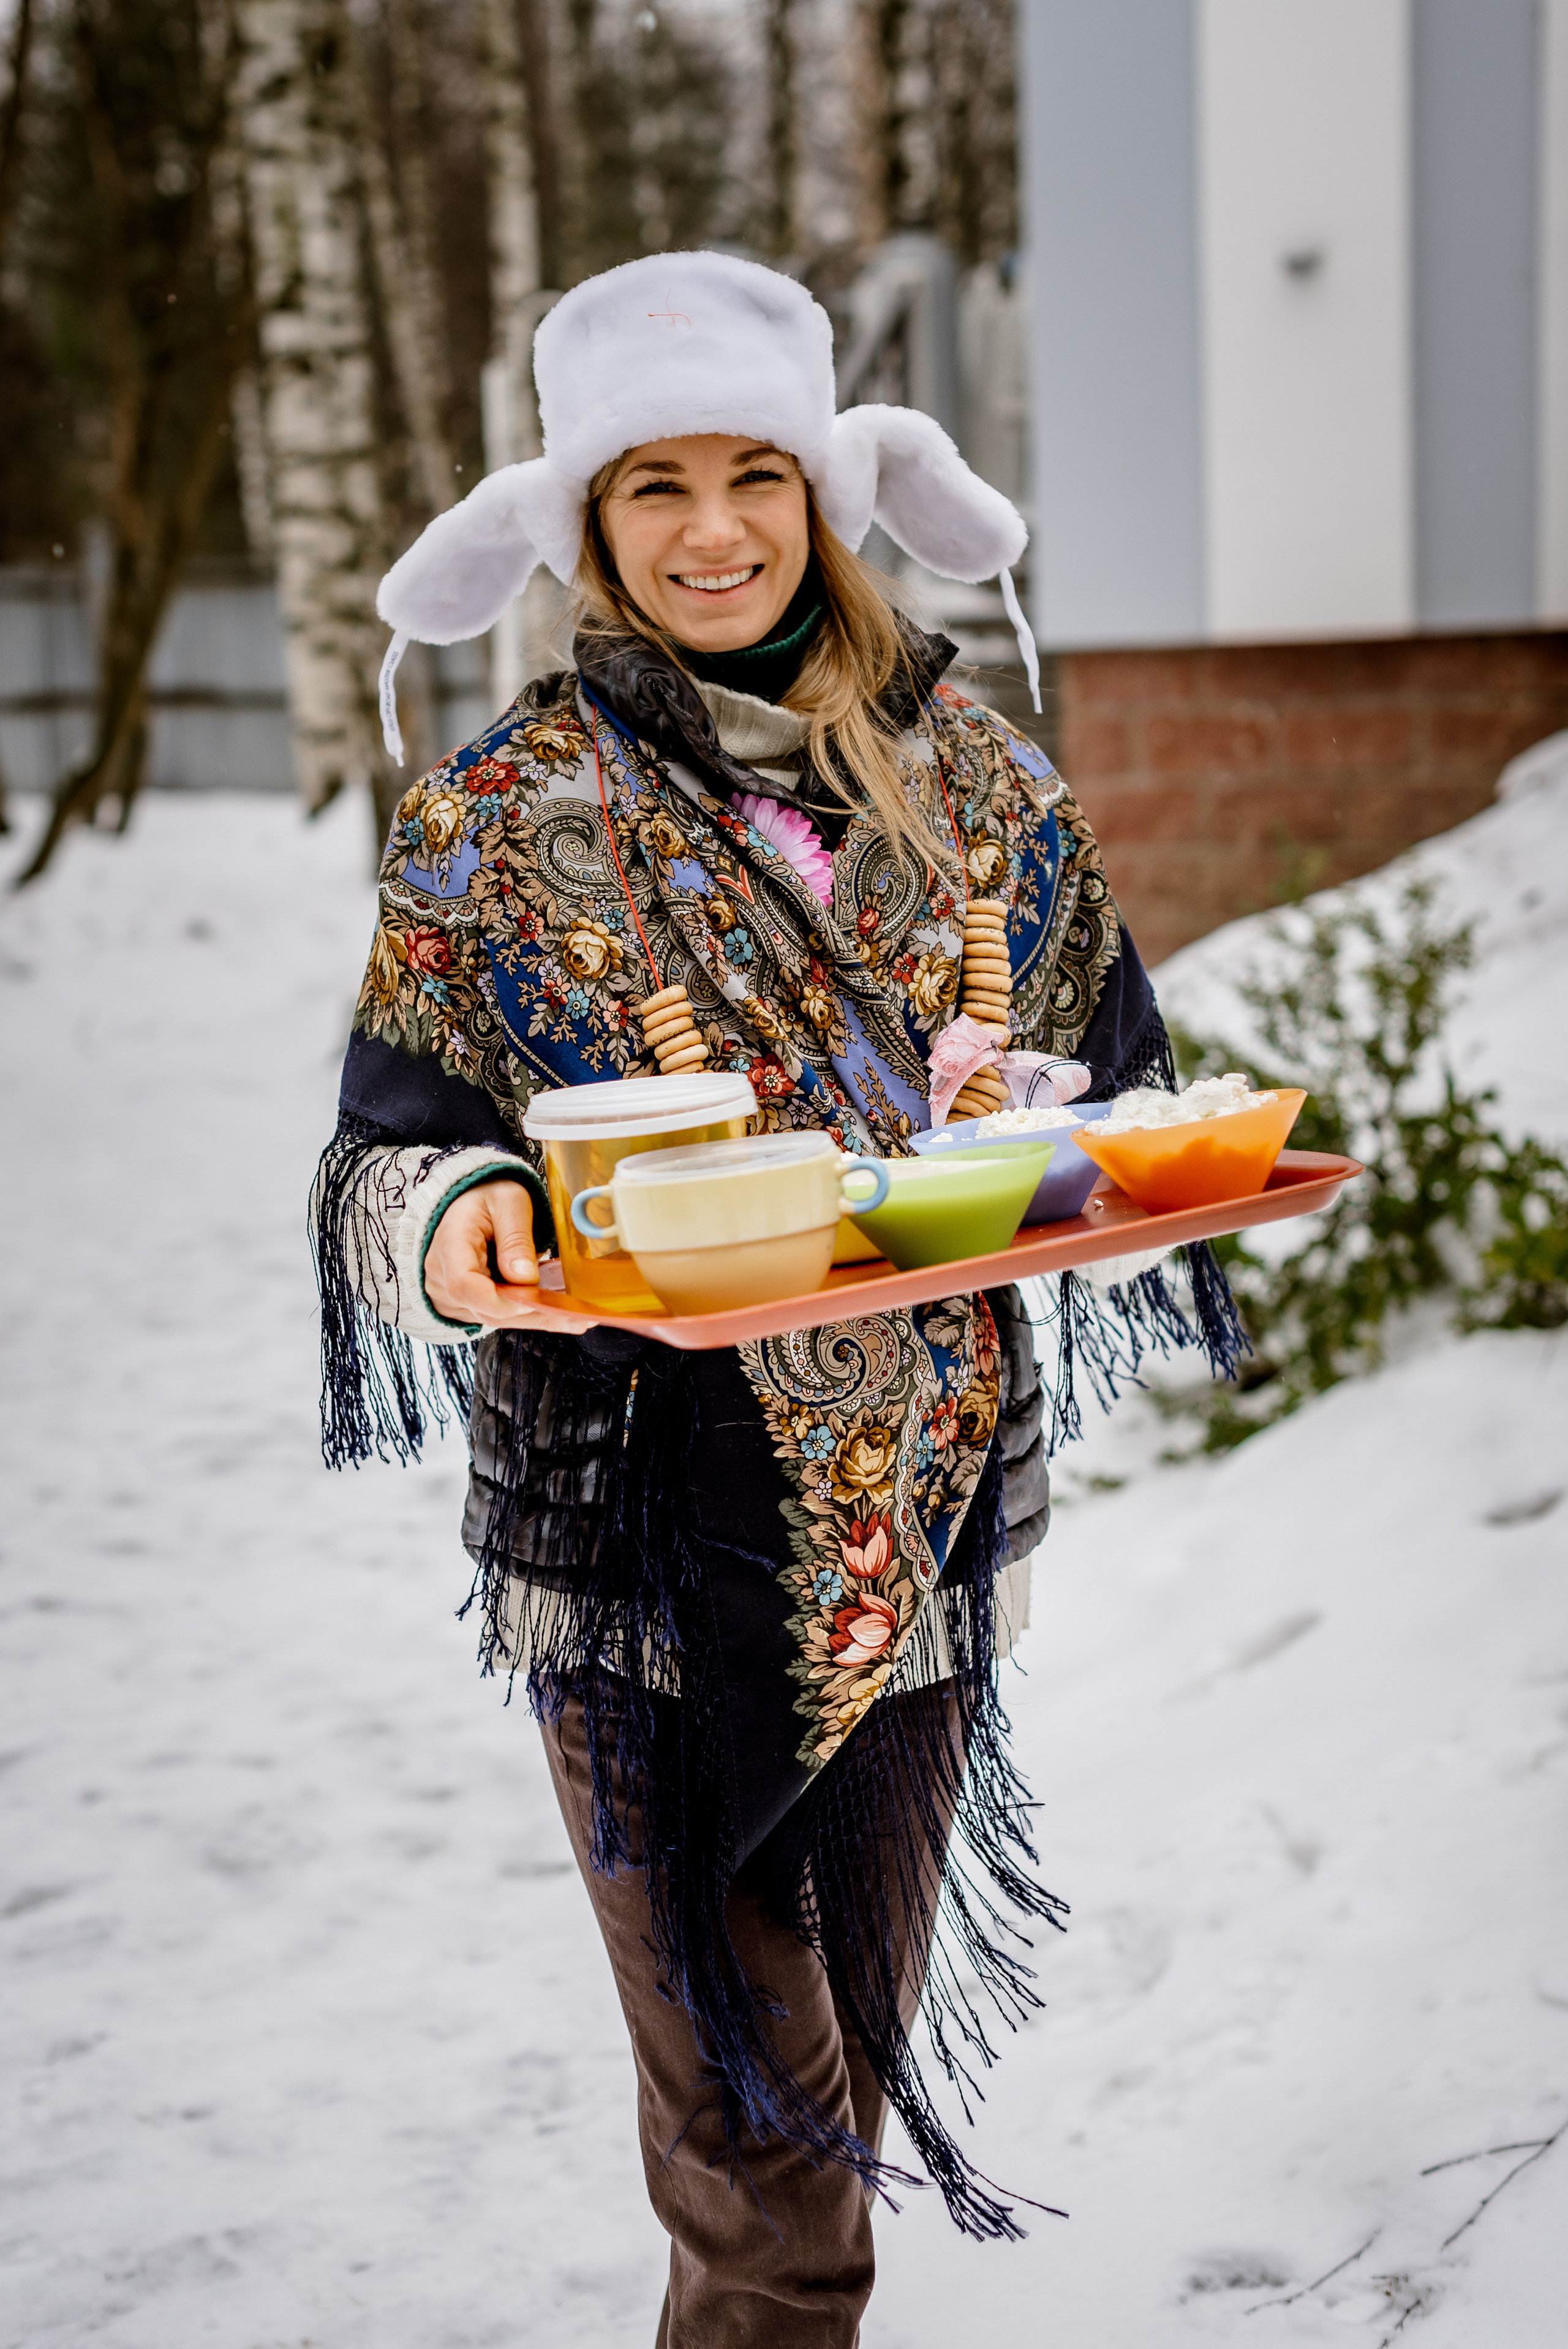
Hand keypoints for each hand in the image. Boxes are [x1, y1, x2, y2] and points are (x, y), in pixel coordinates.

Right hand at [423, 1180, 594, 1332]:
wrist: (467, 1203)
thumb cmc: (486, 1196)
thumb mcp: (508, 1202)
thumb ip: (516, 1238)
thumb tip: (525, 1277)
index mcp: (449, 1244)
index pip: (465, 1285)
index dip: (501, 1298)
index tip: (534, 1292)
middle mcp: (442, 1275)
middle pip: (484, 1308)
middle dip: (530, 1311)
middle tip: (573, 1311)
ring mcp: (450, 1292)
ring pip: (494, 1317)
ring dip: (534, 1317)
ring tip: (576, 1318)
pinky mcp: (466, 1302)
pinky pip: (496, 1315)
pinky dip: (527, 1314)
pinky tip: (558, 1313)